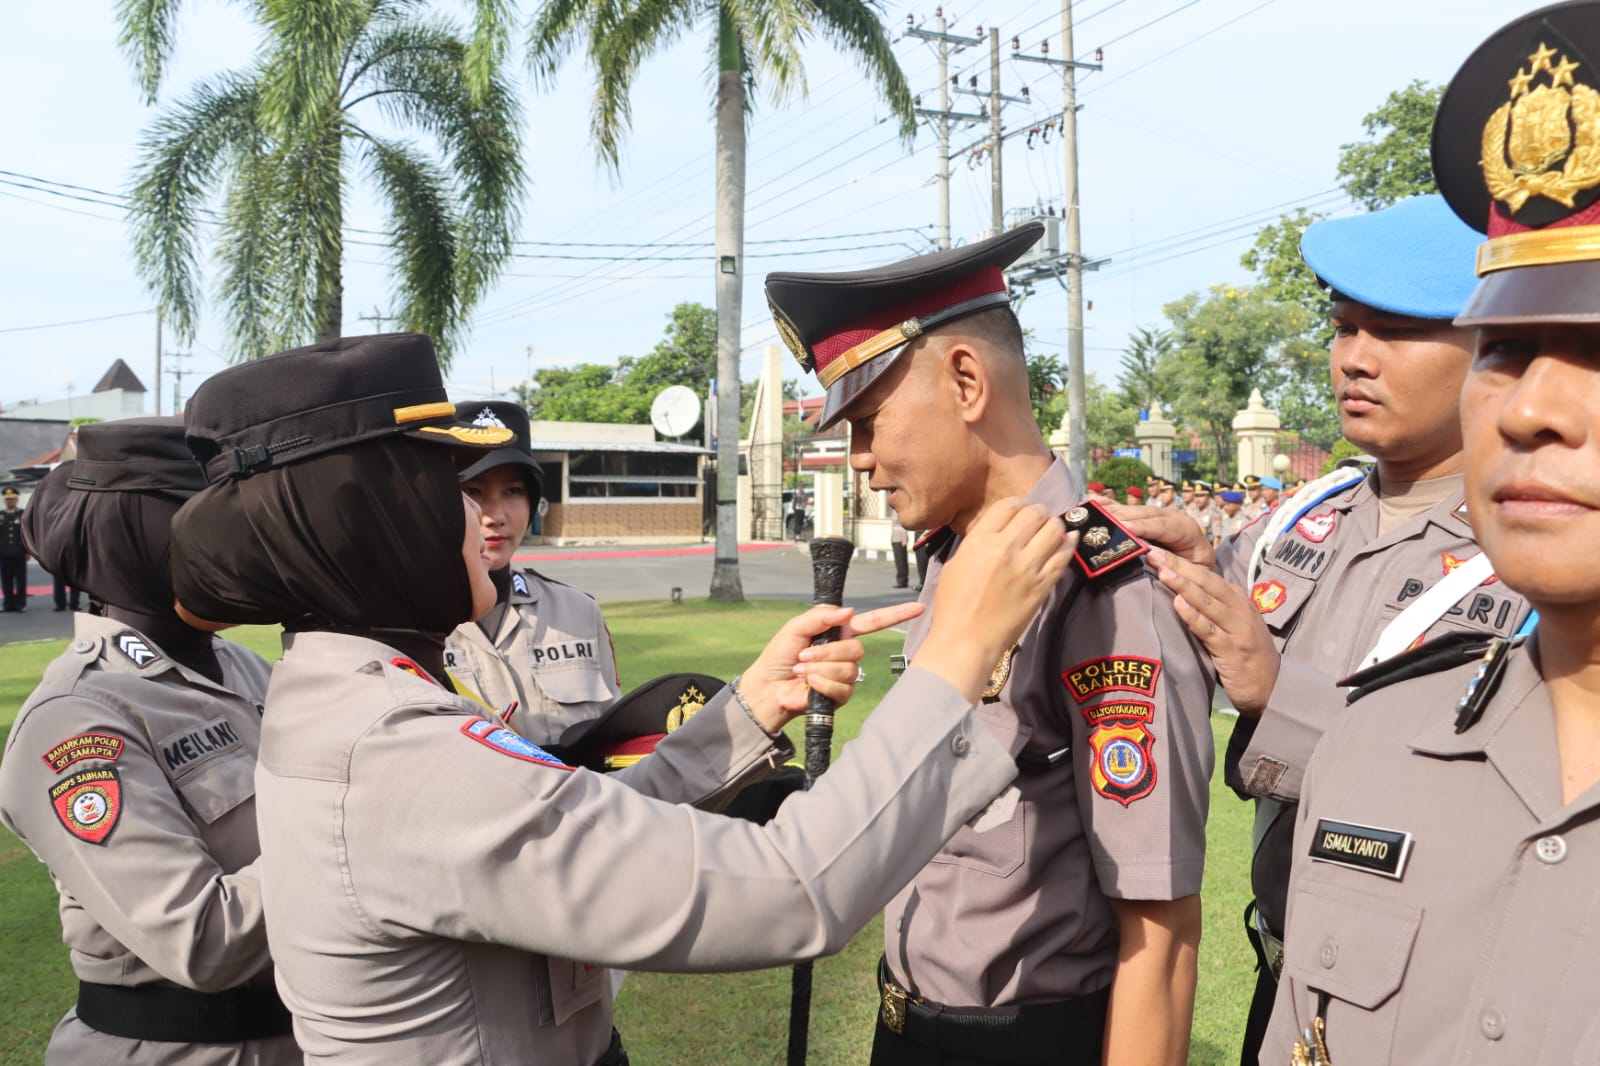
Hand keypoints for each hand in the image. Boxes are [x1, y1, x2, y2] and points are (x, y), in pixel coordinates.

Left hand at [736, 601, 925, 731]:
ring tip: (802, 670)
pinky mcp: (840, 695)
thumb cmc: (779, 656)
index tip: (918, 607)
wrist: (768, 687)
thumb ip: (821, 615)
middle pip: (856, 648)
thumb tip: (848, 611)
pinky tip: (809, 684)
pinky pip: (842, 687)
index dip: (896, 614)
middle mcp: (845, 653)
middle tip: (804, 656)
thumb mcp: (796, 628)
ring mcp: (845, 675)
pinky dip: (822, 684)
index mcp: (839, 633)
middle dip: (827, 652)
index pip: (873, 622)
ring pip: (849, 668)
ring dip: (821, 669)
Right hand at [916, 499, 1074, 701]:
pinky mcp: (1042, 586)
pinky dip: (1070, 544)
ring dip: (1055, 526)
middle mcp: (1004, 549)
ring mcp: (1026, 568)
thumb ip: (978, 543)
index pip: (1008, 506)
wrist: (965, 641)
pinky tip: (1070, 540)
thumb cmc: (953, 607)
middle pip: (1034, 514)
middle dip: (1039, 513)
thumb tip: (998, 532)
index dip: (1018, 505)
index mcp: (979, 541)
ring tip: (1053, 530)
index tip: (1021, 511)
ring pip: (1054, 530)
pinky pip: (1063, 557)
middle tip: (1039, 520)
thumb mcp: (956, 564)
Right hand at [1104, 504, 1214, 567]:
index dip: (1143, 526)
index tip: (1125, 528)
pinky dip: (1110, 506)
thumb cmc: (1197, 571)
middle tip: (1101, 521)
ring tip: (1092, 511)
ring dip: (1112, 511)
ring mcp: (1158, 514)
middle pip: (1144, 514)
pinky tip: (1095, 502)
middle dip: (1122, 517)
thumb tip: (1152, 556)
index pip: (1163, 526)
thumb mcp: (1194, 572)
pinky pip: (1127, 509)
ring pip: (1133, 510)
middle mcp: (1171, 516)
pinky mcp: (1146, 517)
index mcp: (1187, 529)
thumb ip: (1175, 563)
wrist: (1200, 565)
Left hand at [1147, 546, 1277, 715]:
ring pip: (1208, 603)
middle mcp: (1240, 610)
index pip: (1207, 575)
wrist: (1272, 688)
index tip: (1157, 549)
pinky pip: (1210, 631)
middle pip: (1207, 582)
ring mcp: (1238, 630)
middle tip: (1153, 552)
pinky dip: (1193, 616)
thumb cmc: (1244, 656)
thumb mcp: (1231, 625)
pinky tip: (1178, 604)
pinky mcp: (1233, 651)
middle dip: (1179, 565)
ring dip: (1183, 585)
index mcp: (1237, 600)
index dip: (1182, 561)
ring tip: (1162, 571)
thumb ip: (1211, 608)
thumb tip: (1177, 590)